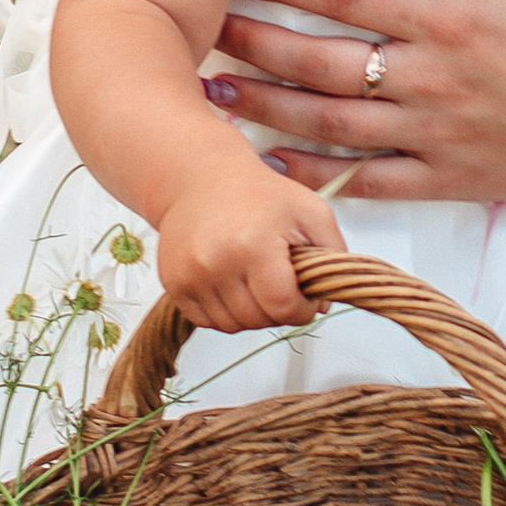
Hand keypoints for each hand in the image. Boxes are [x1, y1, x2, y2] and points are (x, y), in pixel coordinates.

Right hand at [154, 144, 343, 334]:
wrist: (203, 178)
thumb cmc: (259, 194)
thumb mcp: (312, 212)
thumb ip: (332, 256)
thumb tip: (323, 304)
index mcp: (253, 245)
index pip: (283, 307)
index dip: (302, 309)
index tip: (304, 295)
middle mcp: (216, 263)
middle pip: (258, 320)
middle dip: (277, 310)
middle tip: (280, 282)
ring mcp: (190, 275)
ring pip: (232, 326)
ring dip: (250, 313)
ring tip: (255, 279)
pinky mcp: (173, 283)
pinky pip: (206, 321)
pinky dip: (225, 311)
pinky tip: (233, 283)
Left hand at [211, 0, 505, 202]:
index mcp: (450, 21)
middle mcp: (429, 81)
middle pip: (319, 60)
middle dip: (253, 41)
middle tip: (199, 27)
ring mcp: (431, 136)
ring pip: (327, 122)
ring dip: (264, 106)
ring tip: (211, 90)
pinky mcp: (442, 180)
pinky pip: (364, 180)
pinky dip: (313, 173)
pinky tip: (268, 162)